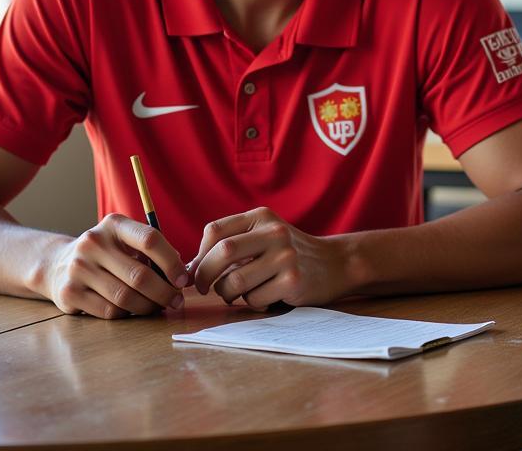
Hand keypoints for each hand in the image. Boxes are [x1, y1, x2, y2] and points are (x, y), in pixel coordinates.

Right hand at [43, 213, 188, 318]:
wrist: (59, 264)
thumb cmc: (107, 253)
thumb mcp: (125, 240)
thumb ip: (152, 251)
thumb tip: (182, 274)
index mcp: (114, 224)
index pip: (150, 239)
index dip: (171, 262)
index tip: (183, 279)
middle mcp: (93, 243)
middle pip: (139, 275)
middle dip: (164, 292)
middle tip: (176, 301)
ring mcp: (78, 268)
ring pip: (125, 297)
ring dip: (148, 306)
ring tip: (158, 307)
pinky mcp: (69, 293)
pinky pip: (109, 310)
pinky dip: (128, 314)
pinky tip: (134, 310)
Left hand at [188, 207, 350, 309]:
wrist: (333, 264)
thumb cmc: (287, 254)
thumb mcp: (264, 236)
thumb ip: (232, 244)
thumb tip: (188, 268)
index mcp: (261, 217)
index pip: (215, 230)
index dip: (199, 254)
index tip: (196, 270)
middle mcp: (274, 232)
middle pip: (223, 253)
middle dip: (204, 275)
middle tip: (202, 288)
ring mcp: (285, 256)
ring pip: (235, 281)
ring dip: (228, 294)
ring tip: (237, 293)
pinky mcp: (293, 280)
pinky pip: (254, 299)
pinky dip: (251, 303)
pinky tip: (265, 296)